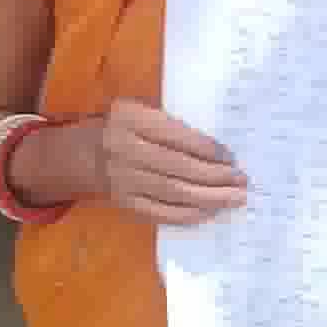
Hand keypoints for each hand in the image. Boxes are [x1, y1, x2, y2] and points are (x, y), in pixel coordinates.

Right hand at [100, 98, 247, 225]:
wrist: (84, 155)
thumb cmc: (125, 129)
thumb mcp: (140, 113)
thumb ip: (171, 125)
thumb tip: (220, 151)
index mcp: (129, 118)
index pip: (174, 134)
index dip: (206, 148)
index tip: (231, 157)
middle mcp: (123, 148)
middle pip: (177, 166)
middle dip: (215, 176)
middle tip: (242, 181)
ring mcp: (122, 178)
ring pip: (173, 192)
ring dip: (210, 197)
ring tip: (235, 198)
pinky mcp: (124, 202)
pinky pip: (161, 212)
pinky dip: (189, 214)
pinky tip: (210, 211)